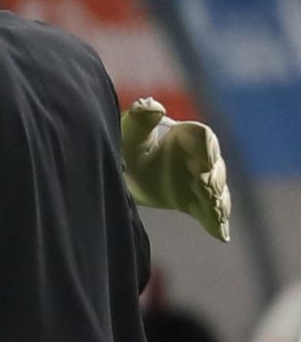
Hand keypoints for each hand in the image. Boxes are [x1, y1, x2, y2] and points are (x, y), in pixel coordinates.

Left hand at [121, 97, 230, 241]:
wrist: (120, 170)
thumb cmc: (125, 145)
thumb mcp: (128, 133)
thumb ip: (139, 119)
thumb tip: (153, 106)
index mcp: (186, 135)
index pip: (205, 138)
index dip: (206, 150)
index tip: (202, 163)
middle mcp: (199, 157)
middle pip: (214, 167)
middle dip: (212, 178)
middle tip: (205, 188)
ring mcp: (199, 181)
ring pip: (215, 190)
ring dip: (216, 201)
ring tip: (215, 211)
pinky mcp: (194, 201)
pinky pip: (208, 212)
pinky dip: (216, 223)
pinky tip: (221, 235)